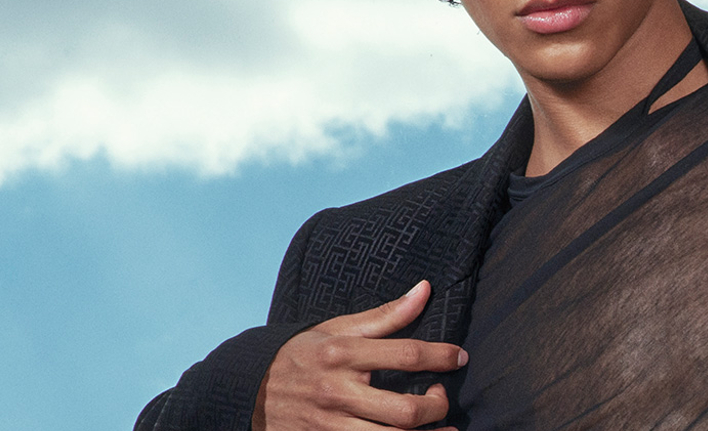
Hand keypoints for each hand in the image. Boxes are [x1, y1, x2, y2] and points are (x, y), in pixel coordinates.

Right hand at [256, 280, 466, 430]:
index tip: (459, 357)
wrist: (247, 390)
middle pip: (404, 410)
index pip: (404, 356)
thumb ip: (384, 316)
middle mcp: (337, 392)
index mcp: (341, 354)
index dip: (441, 357)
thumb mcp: (336, 328)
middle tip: (441, 397)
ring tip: (443, 429)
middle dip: (436, 407)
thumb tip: (425, 290)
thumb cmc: (300, 355)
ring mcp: (330, 425)